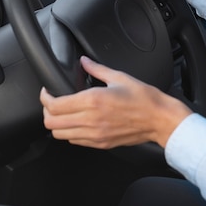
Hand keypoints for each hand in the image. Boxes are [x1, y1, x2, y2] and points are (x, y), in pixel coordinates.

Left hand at [40, 56, 191, 148]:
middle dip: (47, 112)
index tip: (47, 91)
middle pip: (51, 123)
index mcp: (93, 101)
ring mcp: (95, 134)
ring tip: (62, 113)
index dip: (45, 98)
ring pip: (60, 135)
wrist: (160, 119)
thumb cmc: (144, 98)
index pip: (55, 104)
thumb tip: (84, 62)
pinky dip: (69, 132)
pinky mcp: (100, 144)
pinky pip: (74, 141)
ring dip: (56, 124)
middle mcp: (91, 120)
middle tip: (51, 102)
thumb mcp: (119, 77)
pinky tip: (76, 122)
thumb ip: (96, 69)